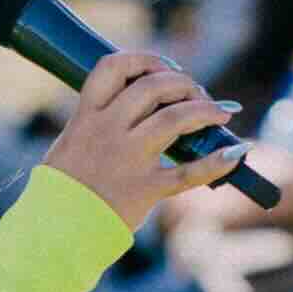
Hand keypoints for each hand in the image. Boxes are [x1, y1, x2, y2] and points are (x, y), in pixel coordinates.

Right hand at [40, 51, 246, 233]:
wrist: (54, 231)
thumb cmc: (65, 189)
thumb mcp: (70, 144)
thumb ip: (98, 123)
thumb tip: (138, 108)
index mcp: (86, 117)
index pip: (113, 67)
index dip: (145, 60)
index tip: (166, 67)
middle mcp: (108, 131)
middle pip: (153, 87)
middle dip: (184, 83)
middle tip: (198, 93)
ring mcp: (127, 158)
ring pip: (175, 119)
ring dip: (206, 110)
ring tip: (223, 112)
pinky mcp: (145, 188)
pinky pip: (189, 172)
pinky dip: (218, 160)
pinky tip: (237, 151)